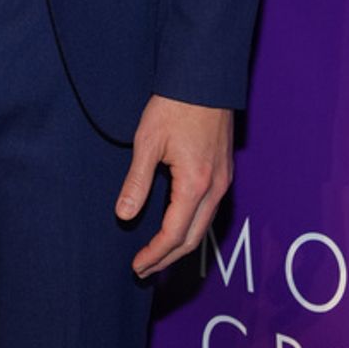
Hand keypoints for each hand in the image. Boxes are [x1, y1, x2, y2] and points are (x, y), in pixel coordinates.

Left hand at [115, 95, 232, 276]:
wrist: (204, 78)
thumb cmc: (174, 106)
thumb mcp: (148, 142)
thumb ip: (137, 182)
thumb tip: (124, 215)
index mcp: (195, 184)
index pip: (174, 234)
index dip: (155, 254)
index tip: (137, 265)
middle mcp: (215, 188)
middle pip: (193, 238)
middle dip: (168, 257)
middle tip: (145, 269)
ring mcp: (223, 180)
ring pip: (204, 225)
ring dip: (181, 244)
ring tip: (158, 254)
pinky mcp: (224, 171)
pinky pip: (210, 210)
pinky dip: (192, 226)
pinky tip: (178, 225)